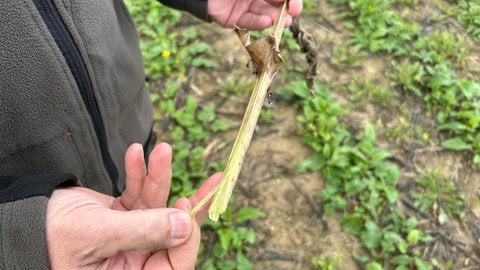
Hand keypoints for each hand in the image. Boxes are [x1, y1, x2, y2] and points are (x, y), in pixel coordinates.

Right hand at [46, 142, 220, 268]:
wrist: (22, 221)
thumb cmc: (50, 237)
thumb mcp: (98, 234)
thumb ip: (144, 230)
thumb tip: (186, 224)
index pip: (175, 263)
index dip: (186, 236)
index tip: (186, 205)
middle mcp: (135, 260)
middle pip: (173, 231)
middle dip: (183, 199)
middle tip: (211, 180)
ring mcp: (131, 237)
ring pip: (156, 206)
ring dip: (158, 176)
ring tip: (161, 149)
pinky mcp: (122, 216)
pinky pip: (137, 194)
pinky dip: (137, 174)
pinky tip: (135, 153)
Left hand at [208, 0, 301, 29]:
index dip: (290, 0)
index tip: (295, 6)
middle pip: (274, 5)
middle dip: (285, 10)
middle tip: (293, 14)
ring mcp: (244, 7)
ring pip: (263, 14)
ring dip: (274, 18)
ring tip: (283, 21)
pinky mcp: (233, 19)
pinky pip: (248, 22)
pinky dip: (258, 23)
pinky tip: (267, 23)